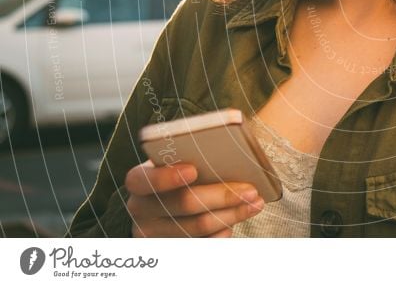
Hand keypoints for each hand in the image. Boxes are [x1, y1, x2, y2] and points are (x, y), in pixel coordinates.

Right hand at [125, 160, 264, 236]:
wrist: (170, 203)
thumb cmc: (182, 172)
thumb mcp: (179, 161)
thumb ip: (193, 155)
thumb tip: (229, 147)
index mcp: (138, 181)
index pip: (144, 179)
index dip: (167, 176)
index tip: (194, 170)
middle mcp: (140, 209)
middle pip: (184, 203)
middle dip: (223, 195)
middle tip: (251, 190)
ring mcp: (153, 234)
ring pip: (198, 226)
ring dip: (232, 214)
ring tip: (255, 203)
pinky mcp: (170, 251)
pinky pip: (203, 243)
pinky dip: (223, 231)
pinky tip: (237, 218)